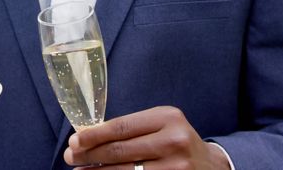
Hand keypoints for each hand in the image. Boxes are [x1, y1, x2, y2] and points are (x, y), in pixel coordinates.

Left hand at [64, 106, 229, 169]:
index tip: (74, 141)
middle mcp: (174, 141)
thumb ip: (130, 129)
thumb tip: (87, 137)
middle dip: (90, 155)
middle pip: (120, 151)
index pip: (121, 127)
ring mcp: (176, 168)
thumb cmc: (176, 142)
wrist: (211, 166)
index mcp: (168, 118)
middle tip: (70, 156)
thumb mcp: (160, 125)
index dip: (94, 135)